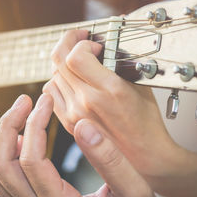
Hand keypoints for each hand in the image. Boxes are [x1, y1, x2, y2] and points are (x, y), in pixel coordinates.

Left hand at [0, 94, 159, 196]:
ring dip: (1, 139)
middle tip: (25, 101)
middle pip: (1, 167)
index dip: (35, 125)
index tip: (46, 100)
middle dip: (7, 127)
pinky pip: (3, 179)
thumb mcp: (135, 191)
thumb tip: (82, 125)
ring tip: (20, 114)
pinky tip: (21, 137)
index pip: (31, 161)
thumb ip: (110, 160)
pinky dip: (4, 153)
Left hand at [43, 30, 179, 179]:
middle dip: (68, 42)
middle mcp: (86, 102)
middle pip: (59, 61)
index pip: (76, 56)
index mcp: (108, 91)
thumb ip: (118, 63)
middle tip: (78, 38)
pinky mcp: (67, 122)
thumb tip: (103, 44)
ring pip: (52, 75)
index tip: (94, 42)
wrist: (142, 158)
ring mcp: (73, 114)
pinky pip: (50, 93)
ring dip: (62, 62)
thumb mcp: (140, 85)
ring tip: (76, 60)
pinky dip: (58, 81)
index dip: (82, 42)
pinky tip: (71, 79)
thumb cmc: (146, 124)